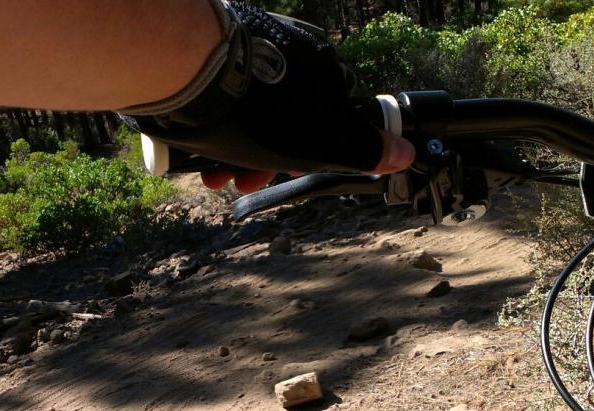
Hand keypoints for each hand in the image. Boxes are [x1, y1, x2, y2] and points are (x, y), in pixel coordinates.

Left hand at [122, 3, 415, 190]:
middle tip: (243, 183)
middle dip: (266, 158)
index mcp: (324, 68)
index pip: (329, 117)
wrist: (188, 71)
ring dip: (235, 149)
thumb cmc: (259, 112)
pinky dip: (214, 124)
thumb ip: (362, 149)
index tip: (290, 173)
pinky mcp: (214, 46)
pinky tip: (196, 149)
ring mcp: (252, 43)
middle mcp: (292, 49)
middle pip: (285, 117)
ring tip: (215, 176)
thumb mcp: (320, 142)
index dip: (312, 153)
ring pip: (250, 109)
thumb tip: (405, 153)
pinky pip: (221, 94)